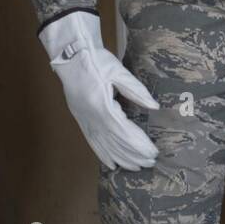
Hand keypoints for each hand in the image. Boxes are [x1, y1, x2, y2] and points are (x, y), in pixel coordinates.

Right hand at [39, 11, 159, 170]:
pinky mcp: (80, 119)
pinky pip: (92, 141)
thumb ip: (137, 91)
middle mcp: (91, 117)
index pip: (124, 131)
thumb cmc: (95, 60)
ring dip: (121, 157)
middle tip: (150, 163)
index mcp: (101, 105)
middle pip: (115, 142)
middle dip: (133, 154)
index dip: (139, 144)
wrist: (69, 56)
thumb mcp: (118, 72)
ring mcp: (84, 119)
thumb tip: (154, 106)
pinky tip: (111, 163)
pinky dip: (102, 154)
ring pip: (104, 145)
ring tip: (136, 167)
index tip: (153, 152)